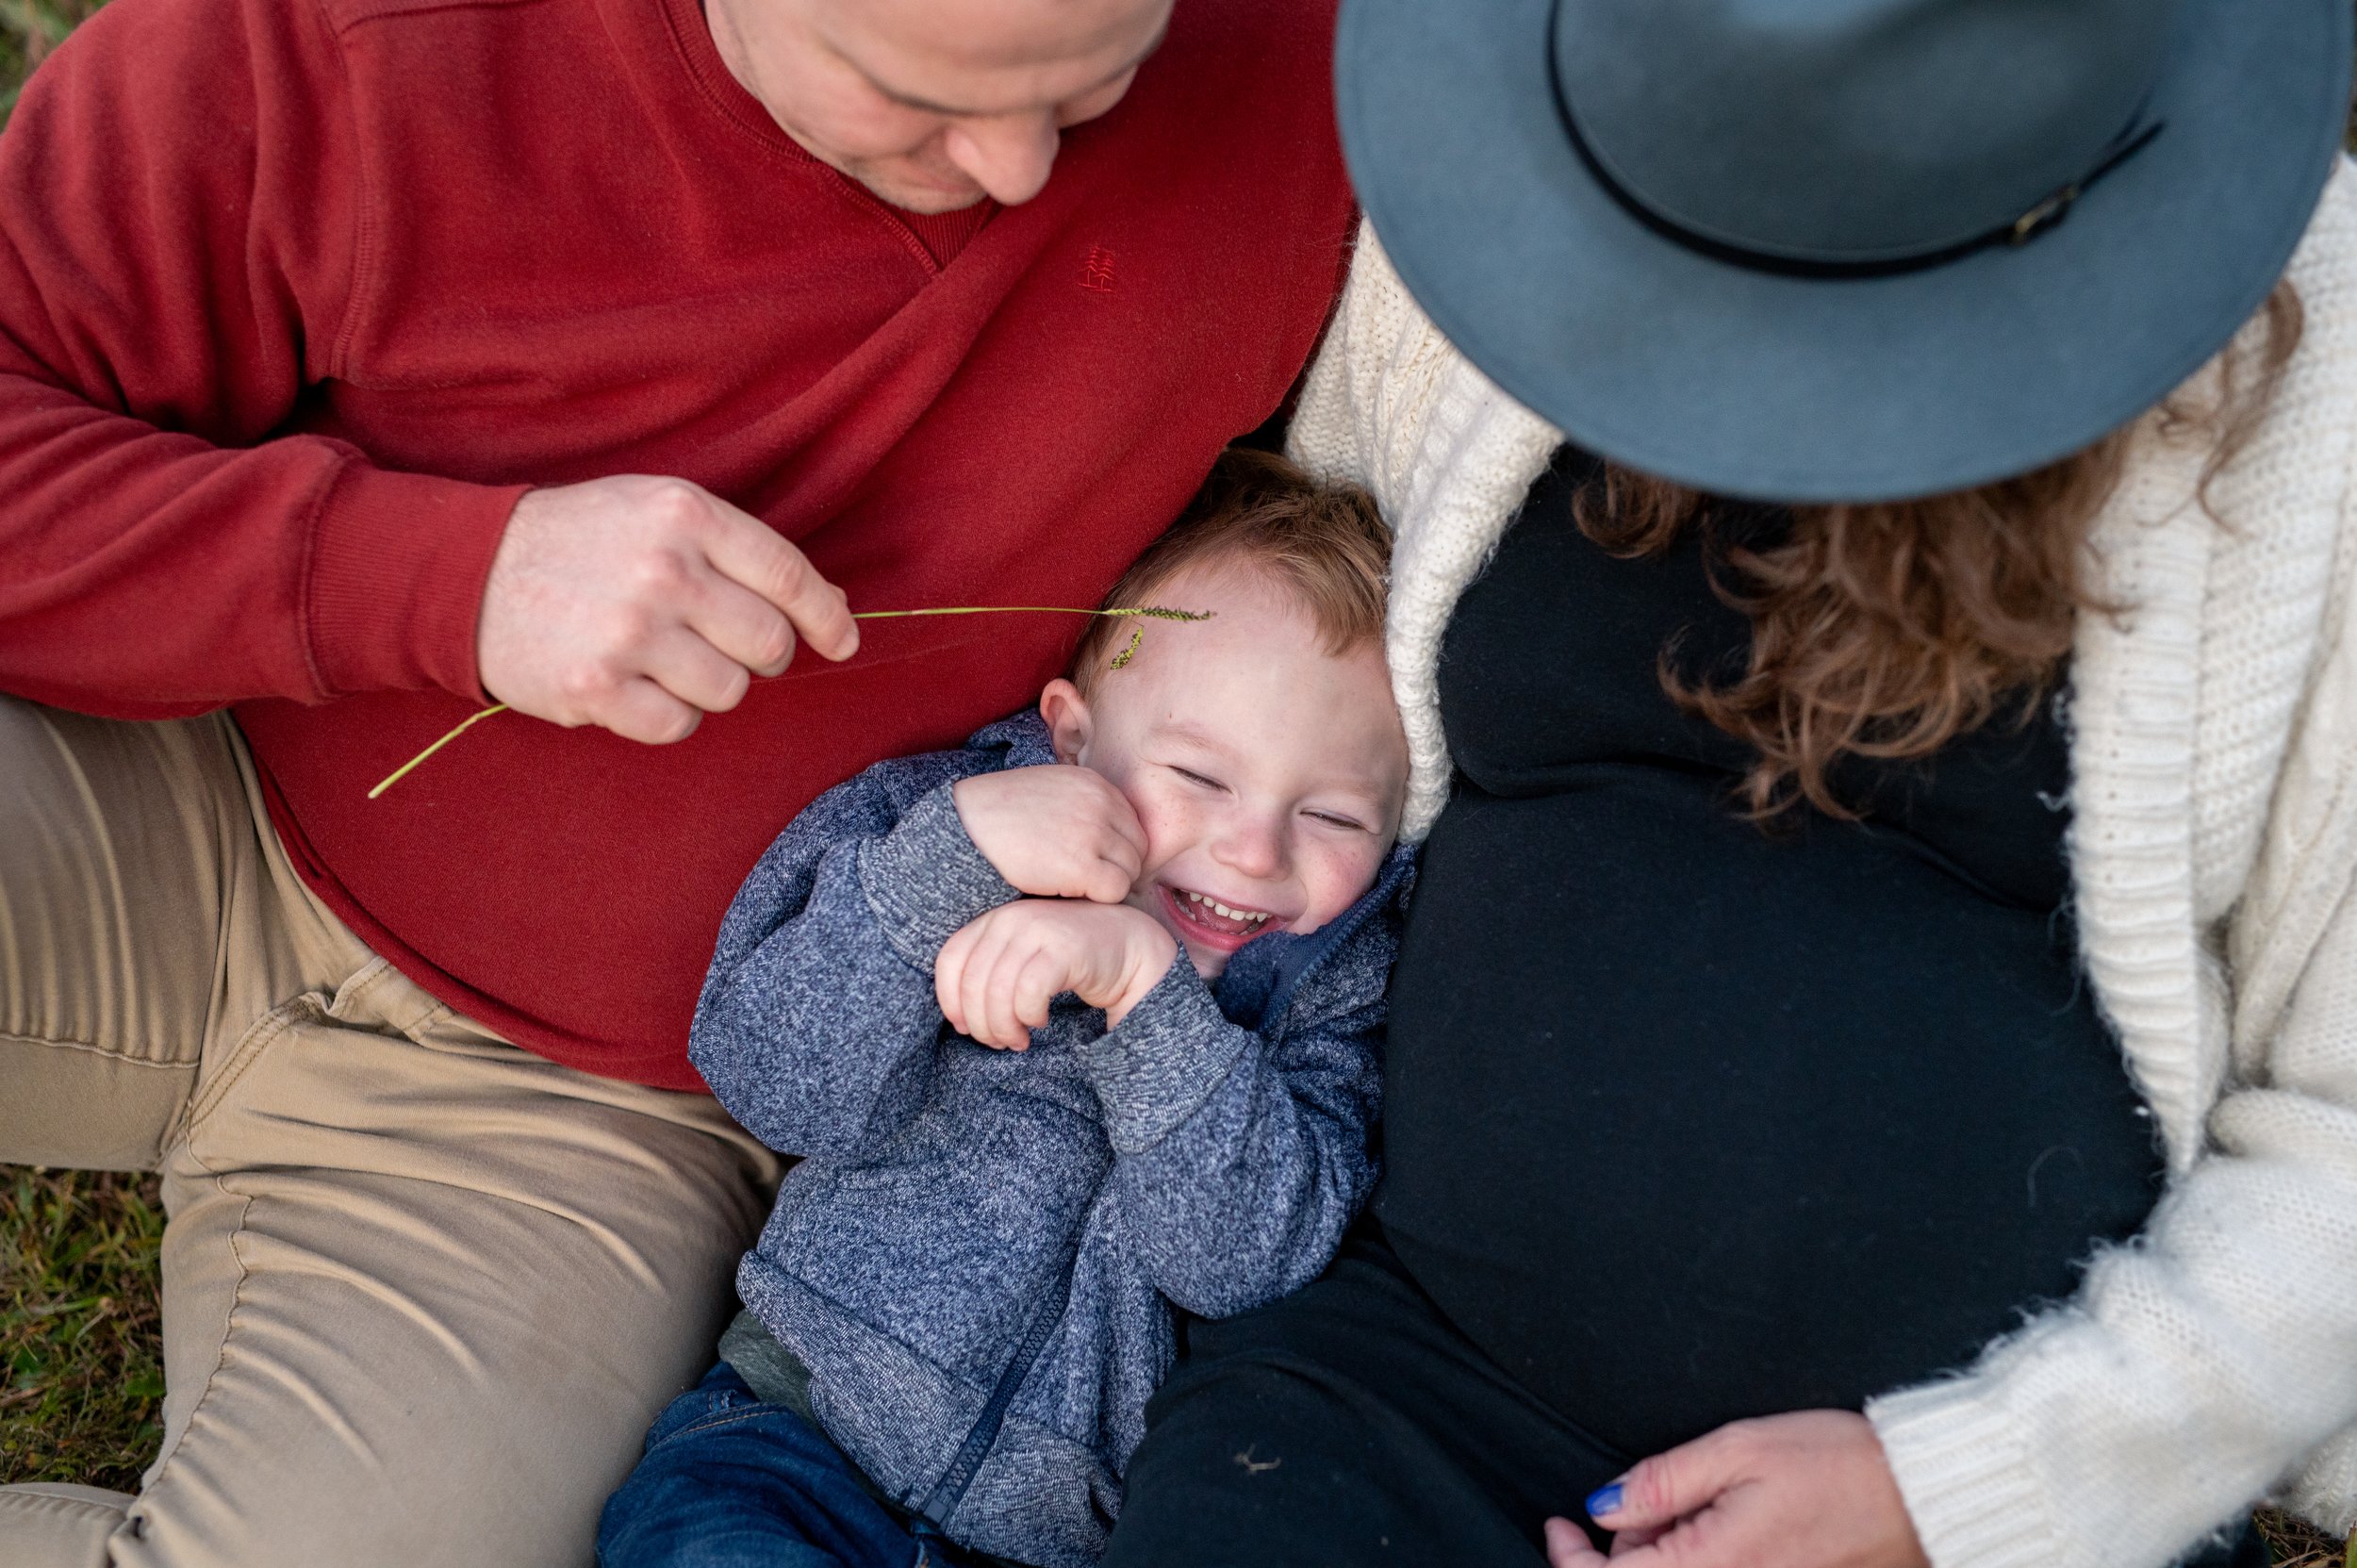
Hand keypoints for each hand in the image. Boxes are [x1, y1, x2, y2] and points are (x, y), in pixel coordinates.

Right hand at [477, 477, 858, 743]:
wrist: (468, 571)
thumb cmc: (582, 541)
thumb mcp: (657, 513)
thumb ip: (738, 551)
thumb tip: (830, 608)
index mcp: (686, 514)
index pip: (790, 576)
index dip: (827, 618)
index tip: (842, 642)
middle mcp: (663, 571)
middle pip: (769, 643)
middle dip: (758, 655)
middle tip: (717, 644)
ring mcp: (629, 632)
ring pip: (730, 691)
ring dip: (708, 686)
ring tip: (662, 659)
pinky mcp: (596, 687)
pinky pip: (678, 726)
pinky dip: (667, 715)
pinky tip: (634, 686)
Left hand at [936, 899, 1176, 1047]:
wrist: (1131, 946)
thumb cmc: (1071, 960)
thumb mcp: (1021, 959)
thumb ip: (990, 973)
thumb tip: (957, 1016)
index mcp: (994, 920)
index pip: (949, 960)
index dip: (950, 1000)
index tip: (964, 1027)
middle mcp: (1010, 919)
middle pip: (971, 983)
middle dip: (980, 1024)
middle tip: (999, 1042)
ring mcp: (1037, 930)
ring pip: (997, 991)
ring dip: (1004, 1027)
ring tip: (1019, 1040)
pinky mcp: (1063, 948)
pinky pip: (1029, 992)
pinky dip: (1029, 1015)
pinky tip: (1041, 1021)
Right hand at [952, 765, 1148, 903]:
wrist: (967, 826)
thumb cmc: (1001, 813)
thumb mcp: (1051, 788)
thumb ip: (1083, 803)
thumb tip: (1110, 833)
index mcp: (1094, 783)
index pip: (1132, 822)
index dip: (1117, 846)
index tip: (1094, 860)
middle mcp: (1101, 804)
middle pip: (1137, 847)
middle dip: (1118, 866)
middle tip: (1088, 880)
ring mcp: (1095, 834)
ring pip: (1130, 870)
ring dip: (1108, 883)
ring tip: (1074, 884)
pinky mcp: (1084, 866)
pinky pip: (1116, 890)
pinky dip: (1098, 898)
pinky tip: (1070, 892)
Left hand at [1544, 1412, 1927, 1567]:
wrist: (1920, 1496)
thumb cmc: (1838, 1464)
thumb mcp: (1739, 1449)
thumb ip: (1663, 1482)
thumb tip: (1602, 1506)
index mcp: (1715, 1567)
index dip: (1570, 1559)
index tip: (1557, 1521)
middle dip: (1617, 1553)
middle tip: (1636, 1501)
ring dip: (1655, 1558)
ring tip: (1684, 1506)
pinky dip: (1690, 1560)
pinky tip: (1711, 1527)